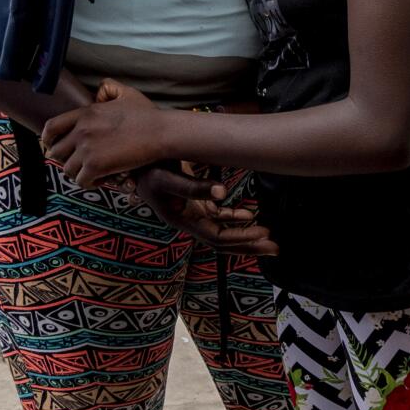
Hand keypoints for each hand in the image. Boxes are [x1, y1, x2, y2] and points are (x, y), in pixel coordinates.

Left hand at [43, 80, 166, 186]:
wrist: (160, 132)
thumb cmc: (147, 115)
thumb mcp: (126, 93)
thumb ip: (109, 88)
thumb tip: (98, 93)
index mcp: (85, 113)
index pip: (52, 127)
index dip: (48, 139)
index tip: (52, 145)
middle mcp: (81, 131)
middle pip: (56, 152)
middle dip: (66, 159)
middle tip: (80, 162)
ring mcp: (87, 149)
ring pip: (67, 169)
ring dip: (79, 173)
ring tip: (93, 172)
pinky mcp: (96, 166)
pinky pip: (81, 181)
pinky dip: (90, 184)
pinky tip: (102, 180)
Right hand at [131, 165, 278, 256]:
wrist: (134, 161)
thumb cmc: (147, 169)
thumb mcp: (168, 176)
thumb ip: (194, 185)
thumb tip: (224, 193)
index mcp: (181, 220)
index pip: (216, 237)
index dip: (240, 237)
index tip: (263, 233)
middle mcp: (188, 221)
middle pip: (223, 241)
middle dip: (249, 245)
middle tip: (275, 248)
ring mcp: (193, 213)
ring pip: (223, 230)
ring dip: (245, 234)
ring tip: (268, 236)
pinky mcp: (195, 203)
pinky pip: (218, 216)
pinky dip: (234, 217)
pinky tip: (250, 215)